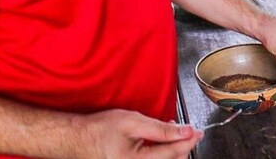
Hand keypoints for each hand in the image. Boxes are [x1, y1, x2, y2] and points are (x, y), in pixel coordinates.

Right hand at [77, 109, 201, 158]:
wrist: (77, 139)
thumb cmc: (99, 129)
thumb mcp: (133, 122)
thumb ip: (161, 129)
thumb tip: (184, 131)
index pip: (172, 152)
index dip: (188, 140)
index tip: (198, 131)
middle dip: (182, 146)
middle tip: (189, 131)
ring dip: (173, 150)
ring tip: (174, 133)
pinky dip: (162, 154)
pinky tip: (161, 141)